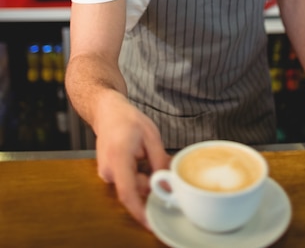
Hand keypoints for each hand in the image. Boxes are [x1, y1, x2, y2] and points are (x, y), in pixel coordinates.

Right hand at [94, 92, 170, 227]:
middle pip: (134, 190)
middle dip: (150, 183)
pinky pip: (126, 182)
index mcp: (118, 158)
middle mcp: (108, 170)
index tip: (151, 222)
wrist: (108, 112)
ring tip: (146, 154)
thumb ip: (160, 161)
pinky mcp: (108, 174)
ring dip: (144, 177)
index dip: (139, 210)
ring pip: (131, 186)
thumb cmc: (128, 120)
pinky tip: (139, 158)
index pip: (128, 192)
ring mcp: (106, 173)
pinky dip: (137, 175)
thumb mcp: (151, 136)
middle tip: (160, 165)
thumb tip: (169, 183)